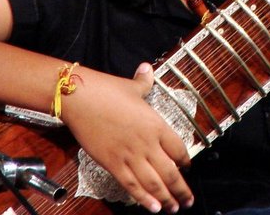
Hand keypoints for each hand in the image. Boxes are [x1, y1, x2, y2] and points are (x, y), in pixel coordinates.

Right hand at [61, 63, 193, 212]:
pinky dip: (144, 199)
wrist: (80, 98)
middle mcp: (147, 143)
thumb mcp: (132, 87)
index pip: (179, 149)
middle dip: (181, 190)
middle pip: (171, 173)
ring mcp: (130, 156)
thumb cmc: (107, 90)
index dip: (186, 161)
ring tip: (173, 209)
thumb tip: (147, 69)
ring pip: (154, 184)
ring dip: (166, 199)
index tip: (188, 168)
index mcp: (156, 124)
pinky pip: (132, 186)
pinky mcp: (113, 164)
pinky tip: (153, 208)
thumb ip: (144, 82)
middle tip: (188, 200)